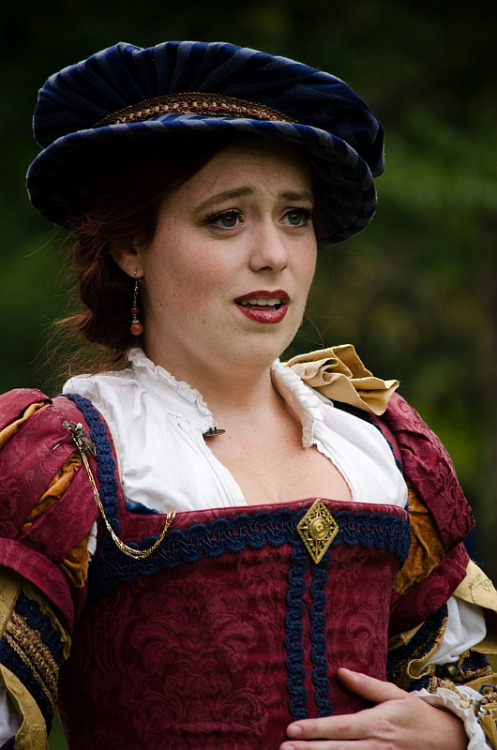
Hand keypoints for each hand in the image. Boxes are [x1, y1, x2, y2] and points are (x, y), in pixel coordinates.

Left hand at [280, 668, 467, 748]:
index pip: (340, 727)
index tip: (292, 729)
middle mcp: (375, 746)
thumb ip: (365, 685)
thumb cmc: (416, 714)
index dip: (315, 729)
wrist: (447, 740)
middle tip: (283, 749)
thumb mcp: (394, 693)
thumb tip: (339, 671)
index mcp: (375, 723)